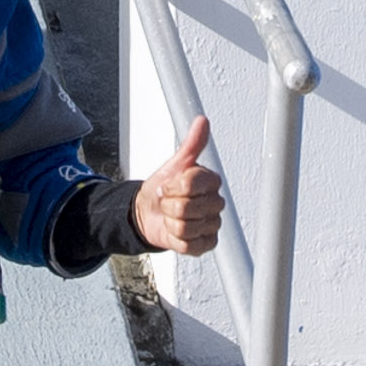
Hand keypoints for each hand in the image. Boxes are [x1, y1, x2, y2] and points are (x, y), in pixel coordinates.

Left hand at [131, 114, 224, 257]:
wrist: (149, 212)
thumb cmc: (163, 188)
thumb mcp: (174, 164)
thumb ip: (191, 144)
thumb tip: (202, 120)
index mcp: (211, 182)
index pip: (191, 184)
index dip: (173, 186)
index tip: (168, 185)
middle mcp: (216, 203)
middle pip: (187, 207)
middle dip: (169, 205)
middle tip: (168, 201)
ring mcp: (212, 225)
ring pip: (186, 226)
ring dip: (170, 222)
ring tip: (171, 215)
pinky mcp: (206, 244)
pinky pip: (189, 244)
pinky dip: (176, 239)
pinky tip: (175, 231)